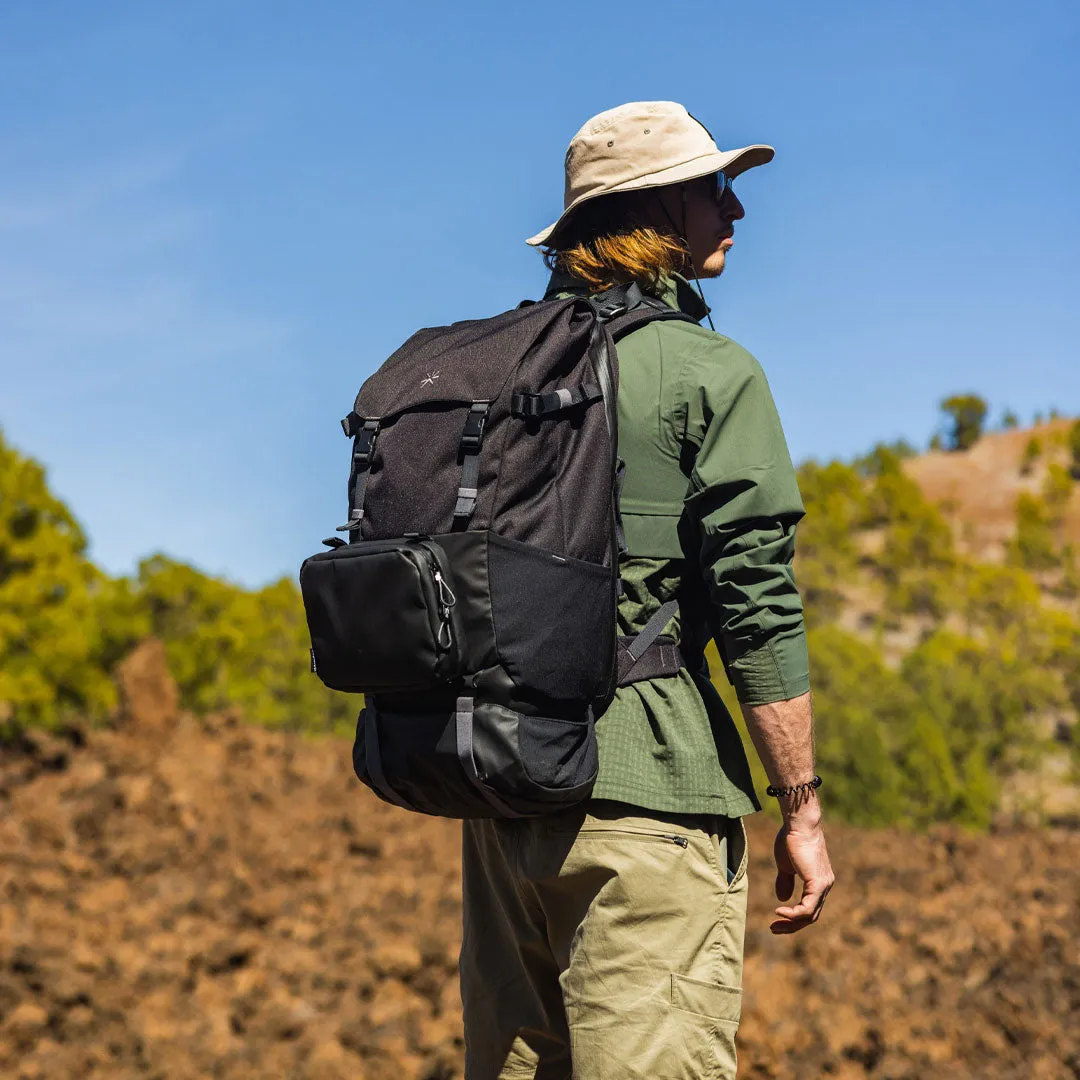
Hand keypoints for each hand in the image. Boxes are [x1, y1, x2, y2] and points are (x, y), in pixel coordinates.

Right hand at [771, 816, 833, 933]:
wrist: (798, 825)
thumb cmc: (791, 839)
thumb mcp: (785, 865)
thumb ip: (785, 881)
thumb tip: (782, 899)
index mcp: (818, 881)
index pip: (808, 907)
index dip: (792, 917)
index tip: (775, 919)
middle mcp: (825, 885)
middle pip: (810, 916)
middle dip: (791, 925)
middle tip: (773, 929)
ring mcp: (823, 885)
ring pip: (810, 915)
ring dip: (791, 923)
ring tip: (774, 925)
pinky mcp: (818, 884)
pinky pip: (807, 908)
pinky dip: (793, 914)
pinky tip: (779, 911)